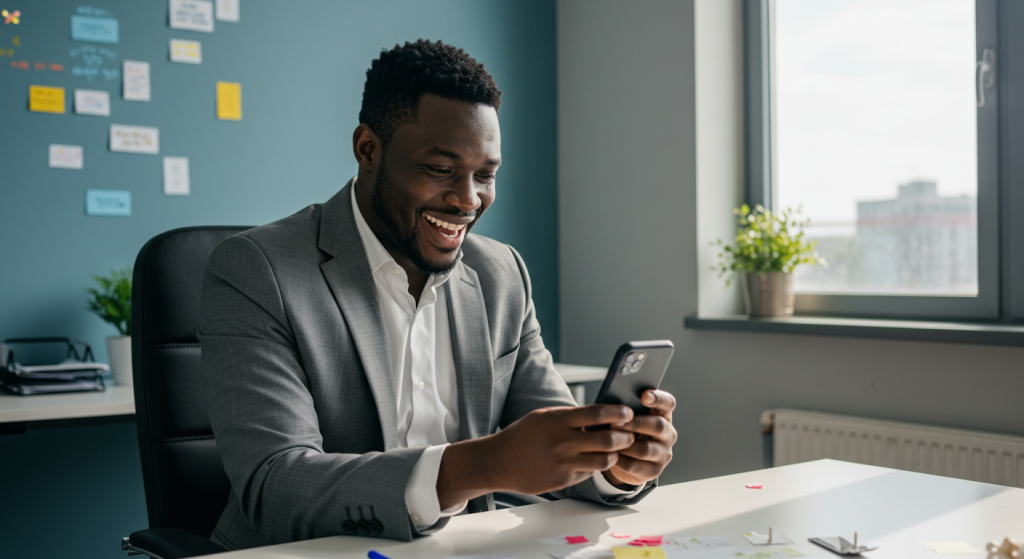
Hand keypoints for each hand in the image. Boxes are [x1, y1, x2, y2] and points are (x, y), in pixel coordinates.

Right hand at [437, 404, 634, 507]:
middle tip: (629, 436)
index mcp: (558, 420)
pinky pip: (588, 474)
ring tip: (614, 451)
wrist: (498, 462)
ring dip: (614, 456)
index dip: (618, 414)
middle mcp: (563, 442)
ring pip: (604, 460)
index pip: (598, 414)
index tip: (628, 414)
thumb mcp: (543, 417)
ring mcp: (564, 463)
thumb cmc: (521, 436)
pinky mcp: (563, 480)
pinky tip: (588, 462)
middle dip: (624, 438)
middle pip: (608, 439)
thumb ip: (569, 417)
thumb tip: (598, 415)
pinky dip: (593, 467)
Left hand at [603, 389, 676, 486]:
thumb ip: (625, 411)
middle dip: (635, 424)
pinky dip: (620, 460)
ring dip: (625, 444)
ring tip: (609, 440)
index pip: (668, 403)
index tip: (644, 396)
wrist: (626, 460)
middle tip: (615, 423)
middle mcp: (668, 434)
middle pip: (659, 426)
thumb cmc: (626, 432)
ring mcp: (663, 454)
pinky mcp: (654, 471)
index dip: (659, 399)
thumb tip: (610, 404)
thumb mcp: (627, 419)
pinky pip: (635, 466)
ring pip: (646, 449)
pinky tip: (609, 455)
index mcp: (663, 415)